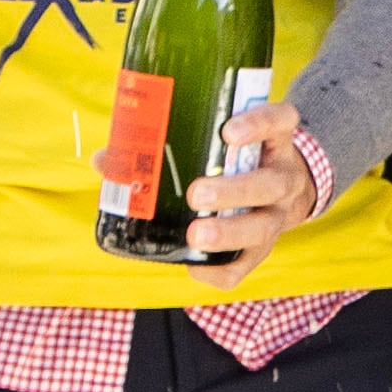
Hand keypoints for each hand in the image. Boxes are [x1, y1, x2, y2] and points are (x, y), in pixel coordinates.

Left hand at [185, 94, 315, 289]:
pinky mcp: (264, 249)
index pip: (281, 121)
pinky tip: (193, 266)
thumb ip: (173, 144)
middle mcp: (284, 178)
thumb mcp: (224, 143)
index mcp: (275, 142)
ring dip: (229, 232)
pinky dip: (219, 270)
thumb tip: (105, 159)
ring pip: (263, 227)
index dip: (259, 124)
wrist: (285, 195)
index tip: (228, 132)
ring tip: (196, 234)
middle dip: (234, 191)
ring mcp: (278, 216)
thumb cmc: (238, 163)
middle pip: (272, 183)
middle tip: (197, 194)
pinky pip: (245, 266)